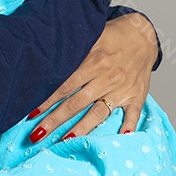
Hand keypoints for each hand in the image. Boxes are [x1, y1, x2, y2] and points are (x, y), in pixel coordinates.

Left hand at [27, 12, 157, 139]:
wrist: (143, 35)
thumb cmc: (112, 36)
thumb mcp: (91, 35)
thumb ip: (72, 48)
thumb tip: (46, 56)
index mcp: (93, 61)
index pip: (65, 85)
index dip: (47, 100)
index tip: (32, 113)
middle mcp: (106, 78)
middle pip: (76, 102)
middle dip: (56, 119)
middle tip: (38, 134)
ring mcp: (121, 89)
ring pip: (99, 112)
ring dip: (81, 128)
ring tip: (65, 140)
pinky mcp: (136, 96)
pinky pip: (133, 114)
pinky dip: (128, 127)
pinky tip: (121, 138)